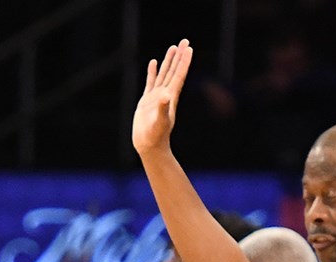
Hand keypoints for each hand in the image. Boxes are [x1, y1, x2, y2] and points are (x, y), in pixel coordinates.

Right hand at [132, 39, 193, 155]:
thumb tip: (166, 96)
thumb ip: (163, 108)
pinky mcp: (147, 100)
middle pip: (174, 70)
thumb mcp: (161, 121)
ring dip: (168, 61)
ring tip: (172, 47)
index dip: (184, 61)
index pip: (179, 74)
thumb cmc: (156, 135)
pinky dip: (152, 72)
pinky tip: (153, 63)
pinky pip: (151, 82)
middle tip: (185, 41)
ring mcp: (157, 96)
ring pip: (164, 74)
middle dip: (179, 56)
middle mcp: (166, 93)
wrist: (149, 145)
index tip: (188, 48)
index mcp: (171, 96)